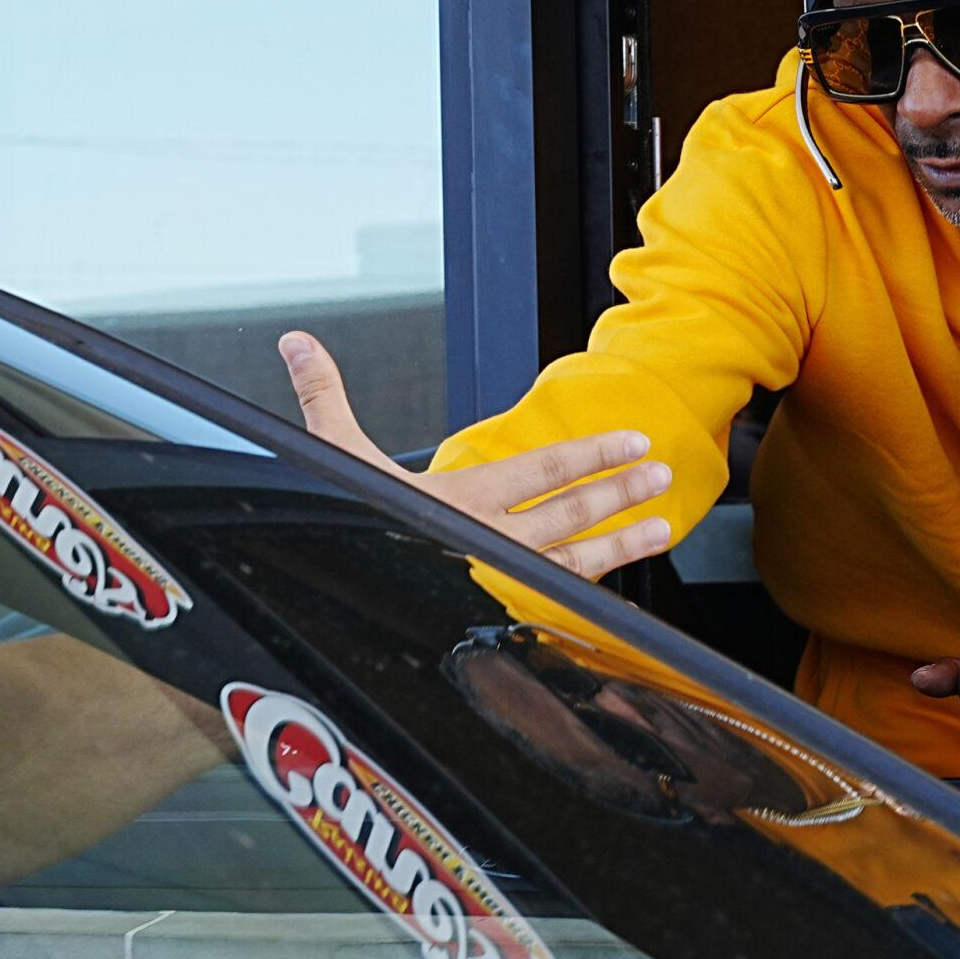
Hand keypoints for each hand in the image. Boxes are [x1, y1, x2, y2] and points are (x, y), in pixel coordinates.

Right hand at [277, 331, 676, 579]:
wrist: (332, 601)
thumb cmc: (341, 528)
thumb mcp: (334, 460)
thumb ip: (324, 396)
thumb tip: (297, 342)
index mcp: (459, 502)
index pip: (542, 471)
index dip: (593, 454)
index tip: (632, 441)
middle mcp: (486, 544)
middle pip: (569, 514)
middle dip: (620, 492)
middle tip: (660, 473)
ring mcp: (495, 585)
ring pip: (573, 563)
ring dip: (622, 543)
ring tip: (662, 525)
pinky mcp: (493, 616)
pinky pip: (554, 604)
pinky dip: (592, 593)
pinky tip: (614, 585)